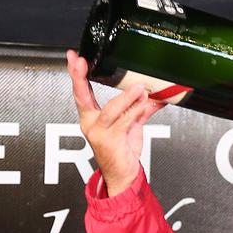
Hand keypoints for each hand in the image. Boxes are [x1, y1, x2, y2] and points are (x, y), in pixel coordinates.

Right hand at [66, 50, 164, 195]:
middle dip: (80, 77)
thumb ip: (142, 107)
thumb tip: (157, 94)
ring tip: (140, 89)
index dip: (77, 74)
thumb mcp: (132, 123)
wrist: (124, 174)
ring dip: (127, 96)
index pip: (81, 91)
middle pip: (82, 96)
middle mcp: (91, 123)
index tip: (75, 58)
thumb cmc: (122, 149)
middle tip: (82, 62)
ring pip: (111, 108)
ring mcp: (98, 132)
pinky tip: (144, 104)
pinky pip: (124, 121)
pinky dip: (136, 111)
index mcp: (92, 116)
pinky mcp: (109, 141)